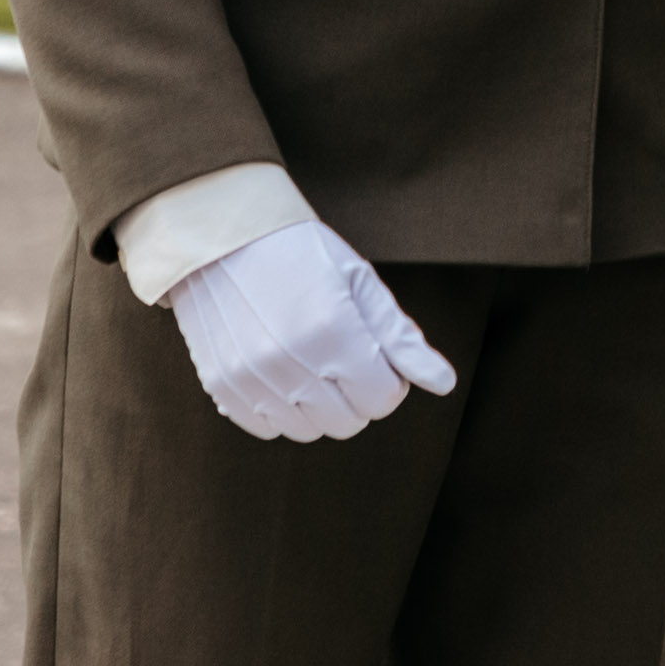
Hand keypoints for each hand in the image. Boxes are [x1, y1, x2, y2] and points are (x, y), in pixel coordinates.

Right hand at [170, 220, 456, 443]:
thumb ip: (401, 338)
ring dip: (317, 406)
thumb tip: (443, 384)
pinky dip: (278, 410)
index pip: (384, 399)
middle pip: (349, 422)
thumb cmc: (299, 252)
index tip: (373, 353)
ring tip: (307, 360)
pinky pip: (265, 429)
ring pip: (308, 431)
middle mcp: (293, 362)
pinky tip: (276, 371)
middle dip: (356, 394)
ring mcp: (252, 378)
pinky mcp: (221, 385)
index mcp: (336, 331)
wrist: (221, 234)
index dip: (387, 378)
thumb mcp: (358, 280)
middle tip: (341, 355)